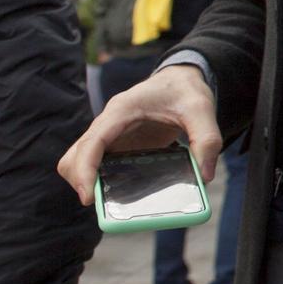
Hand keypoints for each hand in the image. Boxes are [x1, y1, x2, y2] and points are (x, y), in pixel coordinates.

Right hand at [57, 63, 220, 201]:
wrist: (182, 78)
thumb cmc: (186, 90)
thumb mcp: (202, 109)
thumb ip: (207, 140)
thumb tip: (204, 176)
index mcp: (122, 111)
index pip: (91, 142)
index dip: (84, 171)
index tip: (88, 198)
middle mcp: (108, 123)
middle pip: (75, 156)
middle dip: (81, 180)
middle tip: (103, 205)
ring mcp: (110, 135)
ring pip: (80, 161)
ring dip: (88, 181)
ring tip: (112, 202)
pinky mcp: (117, 145)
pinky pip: (97, 164)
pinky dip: (101, 180)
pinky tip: (123, 192)